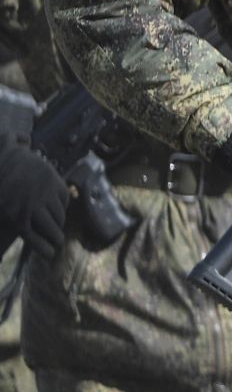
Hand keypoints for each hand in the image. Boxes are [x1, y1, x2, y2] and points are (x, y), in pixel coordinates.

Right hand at [0, 143, 67, 260]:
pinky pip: (36, 237)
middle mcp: (45, 192)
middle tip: (57, 230)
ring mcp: (33, 207)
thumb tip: (24, 138)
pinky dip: (43, 247)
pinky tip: (48, 253)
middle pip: (59, 212)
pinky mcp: (19, 221)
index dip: (60, 205)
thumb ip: (17, 141)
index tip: (57, 210)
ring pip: (52, 225)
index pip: (63, 195)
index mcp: (48, 175)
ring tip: (56, 242)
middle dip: (57, 222)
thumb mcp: (8, 146)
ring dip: (55, 236)